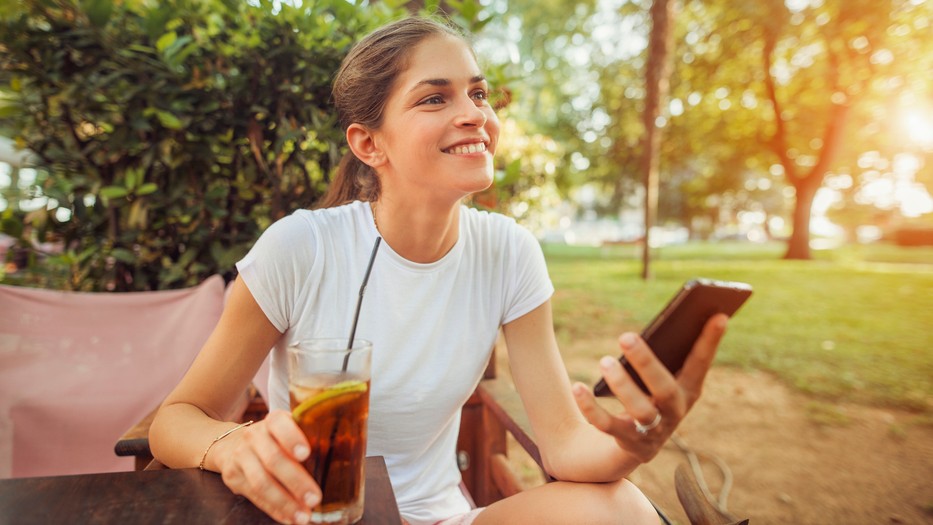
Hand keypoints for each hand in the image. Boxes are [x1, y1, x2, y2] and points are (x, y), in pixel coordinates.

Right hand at [217, 410, 320, 524]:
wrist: (229, 444)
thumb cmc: (273, 438)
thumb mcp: (287, 429)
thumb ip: (309, 437)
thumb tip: (347, 454)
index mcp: (272, 421)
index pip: (279, 424)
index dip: (292, 438)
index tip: (306, 454)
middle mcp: (254, 436)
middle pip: (273, 460)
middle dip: (295, 481)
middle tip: (315, 498)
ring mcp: (241, 457)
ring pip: (261, 482)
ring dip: (284, 502)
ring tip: (304, 516)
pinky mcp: (233, 477)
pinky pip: (255, 497)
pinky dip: (275, 510)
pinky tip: (289, 518)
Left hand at [572, 314, 727, 463]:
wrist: (637, 444)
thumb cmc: (650, 395)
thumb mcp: (660, 376)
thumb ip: (662, 353)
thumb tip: (650, 325)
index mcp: (688, 390)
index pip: (700, 363)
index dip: (710, 341)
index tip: (719, 315)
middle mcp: (674, 411)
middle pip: (664, 389)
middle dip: (646, 363)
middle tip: (624, 336)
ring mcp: (653, 430)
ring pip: (640, 410)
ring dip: (621, 385)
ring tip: (604, 361)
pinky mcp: (627, 441)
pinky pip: (607, 425)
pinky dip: (591, 407)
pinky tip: (578, 387)